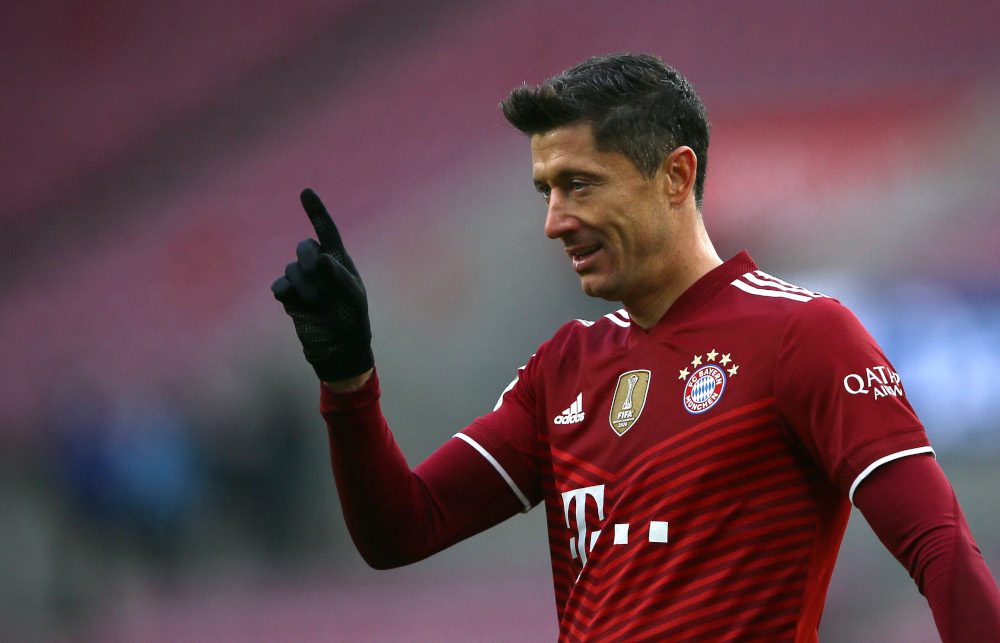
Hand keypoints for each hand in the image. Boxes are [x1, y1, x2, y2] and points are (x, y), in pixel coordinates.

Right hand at [271, 189, 373, 381]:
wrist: (339, 348)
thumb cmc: (353, 320)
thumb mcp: (354, 298)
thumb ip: (339, 276)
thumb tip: (320, 257)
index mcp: (339, 260)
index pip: (326, 230)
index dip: (316, 211)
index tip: (306, 192)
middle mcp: (319, 267)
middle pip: (304, 247)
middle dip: (307, 257)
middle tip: (315, 273)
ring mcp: (303, 282)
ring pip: (292, 269)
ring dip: (302, 283)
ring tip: (314, 301)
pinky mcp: (290, 297)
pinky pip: (280, 285)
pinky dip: (285, 291)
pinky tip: (293, 300)